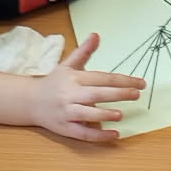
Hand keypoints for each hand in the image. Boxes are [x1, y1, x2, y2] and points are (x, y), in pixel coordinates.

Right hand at [25, 34, 145, 142]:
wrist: (29, 101)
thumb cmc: (53, 83)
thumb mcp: (67, 65)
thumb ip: (84, 52)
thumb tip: (96, 35)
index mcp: (74, 78)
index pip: (102, 78)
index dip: (123, 80)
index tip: (140, 83)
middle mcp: (70, 94)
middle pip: (96, 93)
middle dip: (118, 94)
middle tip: (136, 94)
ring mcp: (67, 112)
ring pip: (87, 113)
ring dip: (104, 114)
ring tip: (121, 114)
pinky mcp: (65, 128)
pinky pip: (83, 133)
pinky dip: (99, 136)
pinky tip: (114, 135)